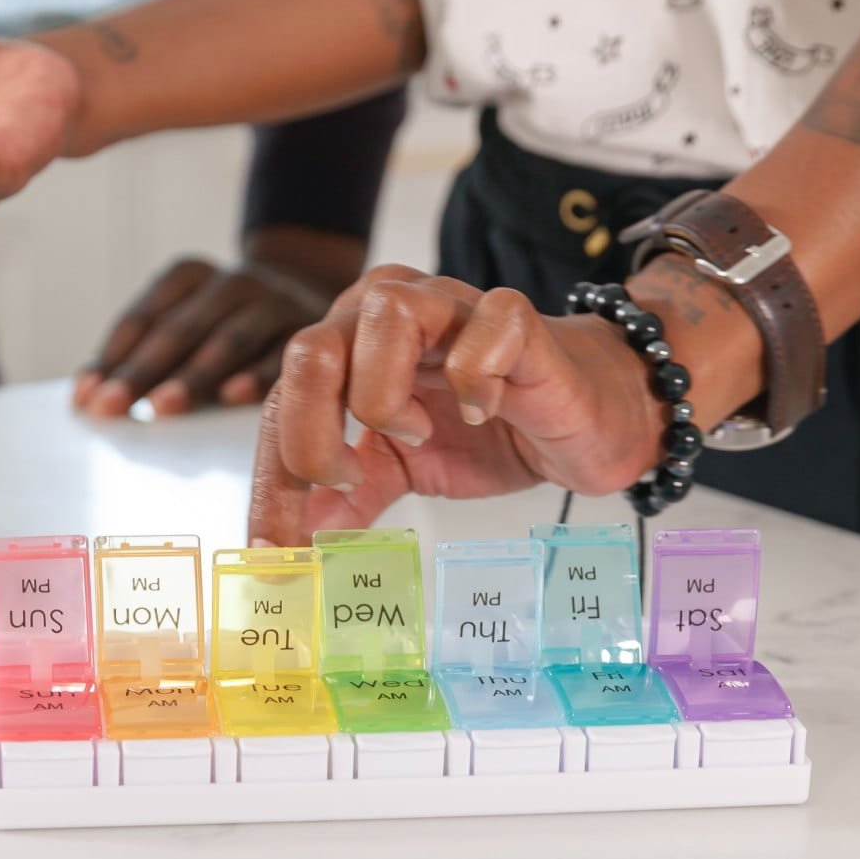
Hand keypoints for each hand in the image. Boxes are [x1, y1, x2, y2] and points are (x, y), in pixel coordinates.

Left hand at [77, 230, 361, 416]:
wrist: (310, 288)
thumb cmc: (229, 323)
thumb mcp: (190, 321)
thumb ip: (144, 354)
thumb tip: (85, 396)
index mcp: (189, 275)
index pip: (144, 317)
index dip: (112, 356)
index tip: (86, 396)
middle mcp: (230, 282)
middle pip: (179, 329)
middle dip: (141, 370)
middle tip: (110, 406)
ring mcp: (272, 301)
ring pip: (228, 339)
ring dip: (193, 375)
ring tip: (160, 408)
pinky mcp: (308, 326)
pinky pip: (280, 353)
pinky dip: (257, 374)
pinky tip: (233, 397)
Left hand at [246, 265, 666, 546]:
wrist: (584, 425)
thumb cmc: (489, 434)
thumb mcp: (400, 474)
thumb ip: (341, 502)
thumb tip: (283, 554)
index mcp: (348, 345)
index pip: (281, 404)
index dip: (275, 481)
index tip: (277, 549)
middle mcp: (387, 310)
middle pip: (310, 350)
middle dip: (313, 434)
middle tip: (349, 482)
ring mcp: (452, 305)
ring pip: (384, 311)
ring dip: (385, 392)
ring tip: (417, 434)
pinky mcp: (516, 319)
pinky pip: (482, 331)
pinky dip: (475, 380)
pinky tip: (485, 411)